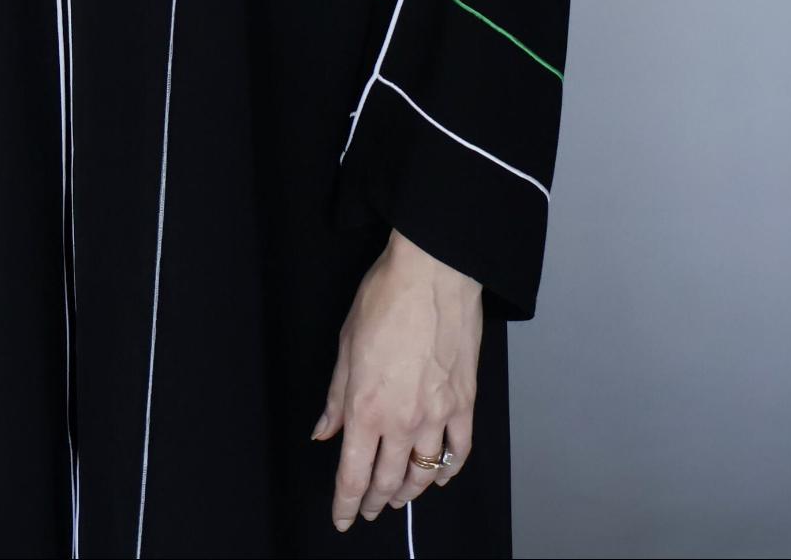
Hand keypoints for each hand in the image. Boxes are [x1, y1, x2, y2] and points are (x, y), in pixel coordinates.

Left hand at [312, 229, 480, 531]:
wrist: (433, 273)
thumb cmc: (386, 299)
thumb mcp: (346, 346)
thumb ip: (336, 398)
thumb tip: (325, 432)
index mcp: (367, 408)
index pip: (353, 474)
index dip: (346, 503)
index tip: (342, 518)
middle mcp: (402, 420)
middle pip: (387, 479)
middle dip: (375, 501)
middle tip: (369, 509)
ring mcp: (438, 414)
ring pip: (424, 472)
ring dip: (410, 491)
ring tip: (399, 496)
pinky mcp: (465, 402)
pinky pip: (460, 450)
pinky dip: (450, 469)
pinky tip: (441, 474)